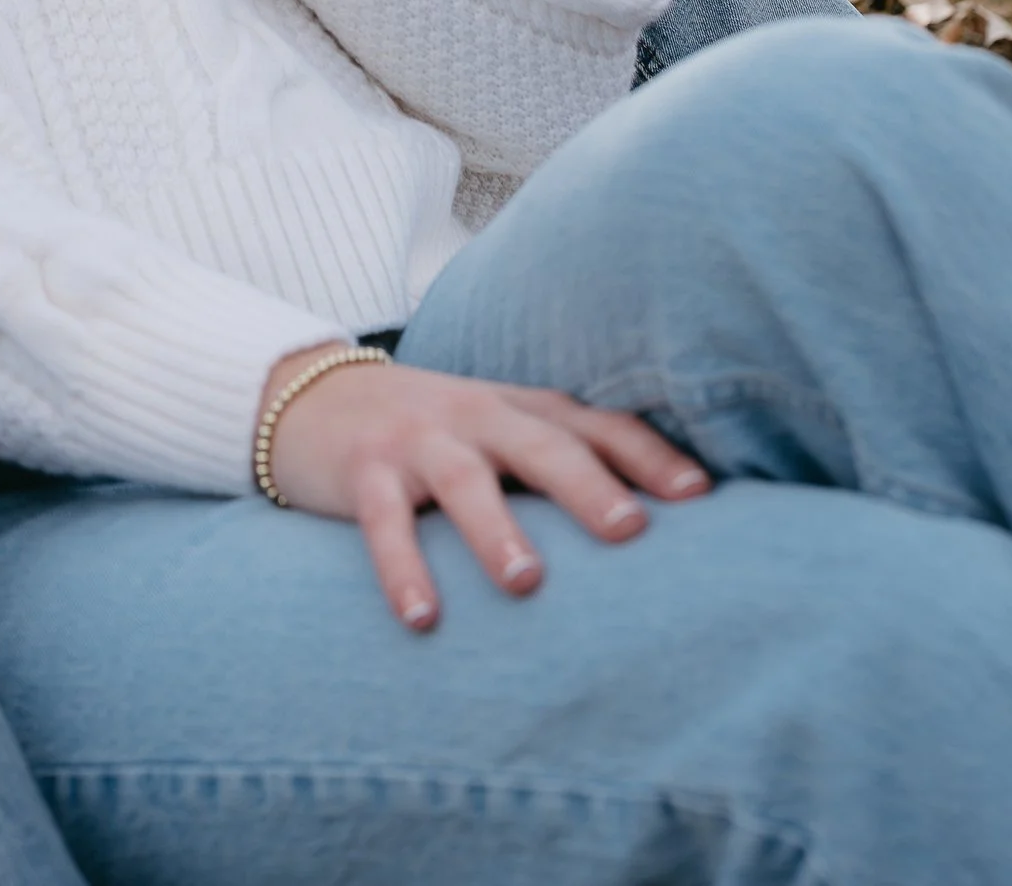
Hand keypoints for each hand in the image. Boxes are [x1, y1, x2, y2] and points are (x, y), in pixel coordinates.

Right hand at [259, 343, 707, 630]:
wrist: (310, 394)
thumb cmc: (430, 430)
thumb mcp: (495, 430)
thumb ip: (557, 460)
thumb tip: (656, 529)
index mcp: (516, 407)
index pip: (592, 423)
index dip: (646, 456)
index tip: (700, 497)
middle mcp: (474, 416)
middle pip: (538, 443)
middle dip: (586, 485)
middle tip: (629, 531)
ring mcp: (416, 440)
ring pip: (463, 479)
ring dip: (497, 528)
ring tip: (527, 581)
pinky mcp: (362, 469)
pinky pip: (384, 521)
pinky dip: (403, 567)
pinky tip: (422, 617)